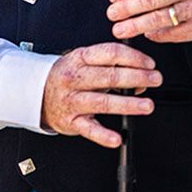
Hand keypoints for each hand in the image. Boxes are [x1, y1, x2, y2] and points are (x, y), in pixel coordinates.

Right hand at [41, 43, 161, 150]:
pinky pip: (89, 130)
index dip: (134, 57)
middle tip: (155, 80)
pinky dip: (104, 136)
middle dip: (137, 78)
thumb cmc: (67, 77)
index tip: (149, 63)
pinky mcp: (71, 121)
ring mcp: (73, 100)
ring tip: (146, 105)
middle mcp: (75, 79)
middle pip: (110, 76)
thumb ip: (110, 67)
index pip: (110, 53)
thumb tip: (140, 77)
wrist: (36, 94)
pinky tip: (117, 138)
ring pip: (103, 102)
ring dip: (127, 104)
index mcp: (80, 59)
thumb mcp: (84, 64)